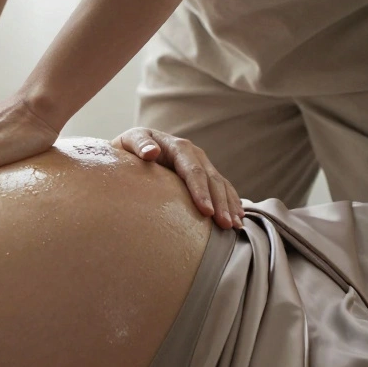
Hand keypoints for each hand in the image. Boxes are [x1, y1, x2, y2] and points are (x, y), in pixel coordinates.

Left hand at [111, 127, 244, 228]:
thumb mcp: (130, 140)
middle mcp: (195, 155)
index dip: (201, 192)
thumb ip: (139, 145)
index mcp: (179, 147)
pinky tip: (238, 217)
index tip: (206, 212)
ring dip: (229, 205)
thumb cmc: (129, 147)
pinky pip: (223, 188)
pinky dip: (231, 202)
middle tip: (225, 225)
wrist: (134, 146)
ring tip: (234, 226)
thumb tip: (151, 152)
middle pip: (212, 180)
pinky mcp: (204, 174)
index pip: (193, 171)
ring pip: (221, 185)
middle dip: (220, 203)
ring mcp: (202, 164)